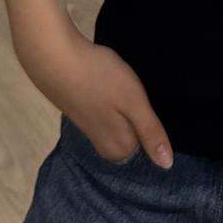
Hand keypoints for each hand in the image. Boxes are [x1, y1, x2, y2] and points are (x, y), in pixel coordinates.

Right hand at [13, 18, 173, 167]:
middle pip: (136, 132)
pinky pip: (109, 109)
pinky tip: (109, 83)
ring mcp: (92, 129)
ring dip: (125, 103)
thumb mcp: (134, 103)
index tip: (148, 101)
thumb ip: (150, 133)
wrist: (56, 58)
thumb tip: (167, 165)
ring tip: (122, 85)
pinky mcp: (83, 112)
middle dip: (139, 113)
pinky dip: (112, 97)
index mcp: (119, 149)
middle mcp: (105, 146)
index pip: (151, 142)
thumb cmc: (100, 79)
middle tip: (135, 91)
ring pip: (122, 119)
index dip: (154, 118)